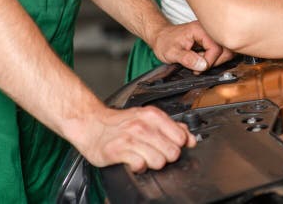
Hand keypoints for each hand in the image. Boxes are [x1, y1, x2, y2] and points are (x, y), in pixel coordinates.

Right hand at [74, 105, 195, 172]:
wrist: (91, 124)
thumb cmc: (121, 123)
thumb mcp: (148, 118)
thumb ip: (172, 127)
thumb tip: (191, 139)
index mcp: (153, 115)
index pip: (181, 137)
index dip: (177, 145)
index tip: (169, 145)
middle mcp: (142, 125)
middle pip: (172, 152)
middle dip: (166, 157)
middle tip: (155, 153)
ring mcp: (130, 138)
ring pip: (159, 161)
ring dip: (153, 163)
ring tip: (144, 157)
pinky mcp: (118, 151)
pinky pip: (140, 166)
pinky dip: (138, 167)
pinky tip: (133, 161)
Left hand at [152, 20, 233, 71]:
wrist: (161, 37)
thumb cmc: (165, 42)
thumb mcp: (171, 53)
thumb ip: (187, 59)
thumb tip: (203, 66)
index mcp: (200, 29)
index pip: (216, 48)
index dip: (209, 61)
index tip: (198, 68)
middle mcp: (209, 30)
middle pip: (226, 48)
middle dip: (215, 61)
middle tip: (200, 66)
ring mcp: (211, 34)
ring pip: (226, 50)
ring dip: (216, 60)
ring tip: (201, 62)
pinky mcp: (212, 40)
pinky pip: (221, 50)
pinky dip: (215, 59)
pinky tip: (204, 60)